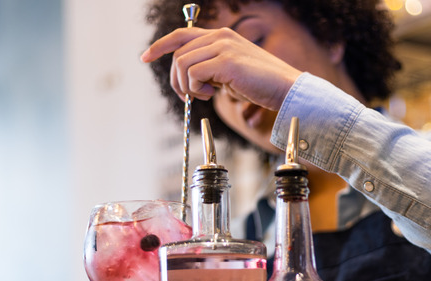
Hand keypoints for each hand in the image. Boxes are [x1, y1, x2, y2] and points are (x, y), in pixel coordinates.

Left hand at [141, 27, 300, 111]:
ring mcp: (223, 47)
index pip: (181, 34)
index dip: (160, 45)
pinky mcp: (226, 61)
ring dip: (186, 85)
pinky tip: (212, 94)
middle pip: (178, 52)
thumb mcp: (230, 73)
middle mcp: (220, 36)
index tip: (145, 57)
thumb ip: (210, 69)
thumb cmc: (261, 85)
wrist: (285, 89)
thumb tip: (189, 79)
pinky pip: (194, 74)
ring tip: (204, 95)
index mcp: (221, 36)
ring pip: (182, 63)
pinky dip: (196, 88)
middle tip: (189, 95)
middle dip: (176, 78)